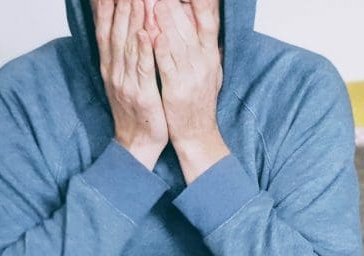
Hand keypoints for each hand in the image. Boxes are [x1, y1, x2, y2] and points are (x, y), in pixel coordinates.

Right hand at [94, 0, 168, 169]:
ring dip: (132, 20)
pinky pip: (142, 69)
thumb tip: (126, 29)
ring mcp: (126, 82)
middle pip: (115, 31)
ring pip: (128, 46)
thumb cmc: (135, 110)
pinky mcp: (141, 94)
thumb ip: (122, 54)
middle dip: (120, 5)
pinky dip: (143, 50)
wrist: (137, 143)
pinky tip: (146, 33)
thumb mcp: (123, 78)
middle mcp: (114, 71)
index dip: (105, 7)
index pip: (105, 29)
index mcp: (110, 66)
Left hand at [154, 0, 228, 182]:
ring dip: (165, 21)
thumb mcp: (210, 70)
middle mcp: (204, 62)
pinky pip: (167, 66)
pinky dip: (161, 50)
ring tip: (153, 2)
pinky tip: (152, 35)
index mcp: (210, 55)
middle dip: (174, 6)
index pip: (208, 22)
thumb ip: (205, 47)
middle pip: (189, 27)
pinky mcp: (177, 89)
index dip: (201, 4)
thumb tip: (204, 23)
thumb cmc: (199, 101)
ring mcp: (192, 75)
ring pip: (177, 43)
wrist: (197, 133)